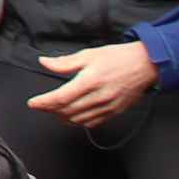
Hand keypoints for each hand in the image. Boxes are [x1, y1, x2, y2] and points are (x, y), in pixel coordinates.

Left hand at [28, 42, 158, 127]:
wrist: (145, 65)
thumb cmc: (118, 58)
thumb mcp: (88, 54)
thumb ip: (64, 62)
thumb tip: (45, 63)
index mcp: (90, 81)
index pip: (61, 97)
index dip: (44, 102)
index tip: (33, 103)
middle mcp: (99, 97)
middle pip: (67, 111)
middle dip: (50, 110)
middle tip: (40, 105)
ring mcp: (108, 107)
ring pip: (79, 120)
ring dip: (62, 117)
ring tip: (53, 110)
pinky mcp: (115, 112)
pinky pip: (93, 123)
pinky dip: (79, 122)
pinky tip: (72, 116)